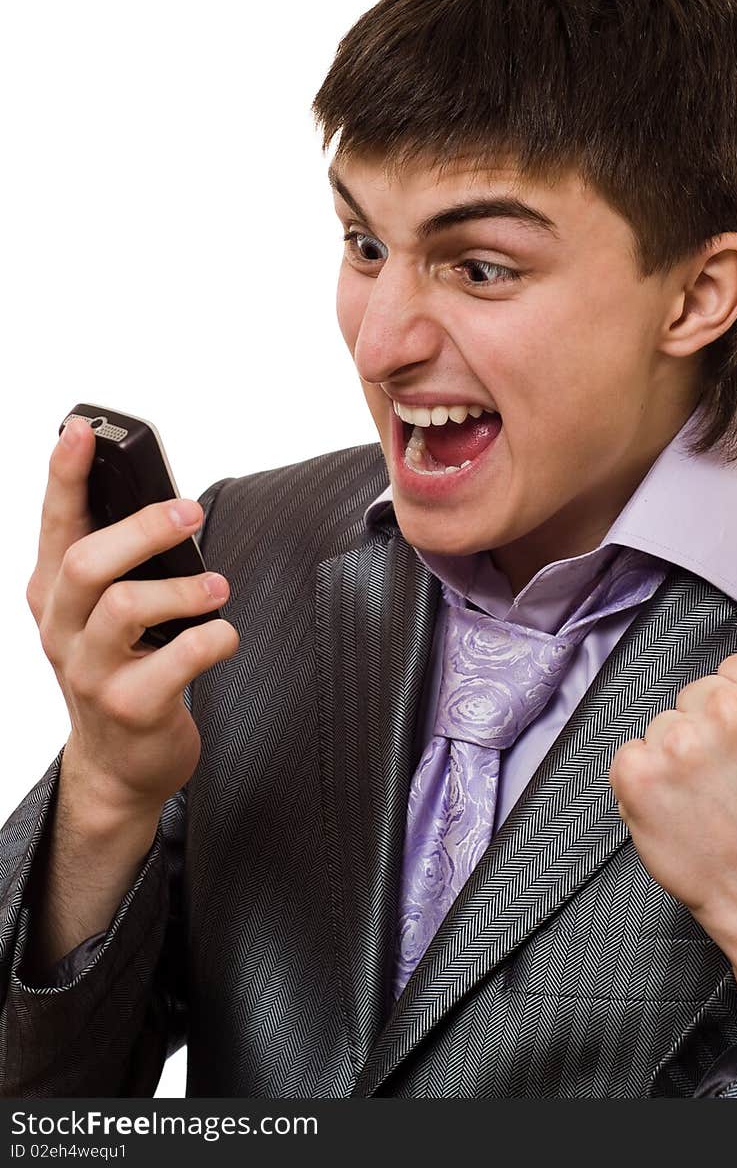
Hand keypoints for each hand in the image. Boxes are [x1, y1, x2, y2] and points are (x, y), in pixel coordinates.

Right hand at [26, 418, 240, 824]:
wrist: (118, 767)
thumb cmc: (123, 669)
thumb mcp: (104, 613)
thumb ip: (121, 562)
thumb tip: (169, 503)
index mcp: (53, 594)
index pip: (54, 523)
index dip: (64, 474)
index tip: (81, 430)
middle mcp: (61, 630)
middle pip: (87, 561)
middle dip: (143, 528)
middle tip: (191, 512)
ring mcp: (89, 673)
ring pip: (125, 607)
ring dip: (183, 588)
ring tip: (216, 587)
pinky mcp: (131, 708)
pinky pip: (178, 660)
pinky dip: (213, 639)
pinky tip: (222, 636)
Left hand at [609, 652, 736, 1037]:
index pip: (730, 671)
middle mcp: (731, 707)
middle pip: (694, 696)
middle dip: (706, 733)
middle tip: (731, 781)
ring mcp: (682, 740)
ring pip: (662, 727)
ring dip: (676, 760)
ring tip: (709, 801)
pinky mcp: (641, 773)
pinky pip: (629, 757)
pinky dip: (644, 784)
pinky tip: (678, 810)